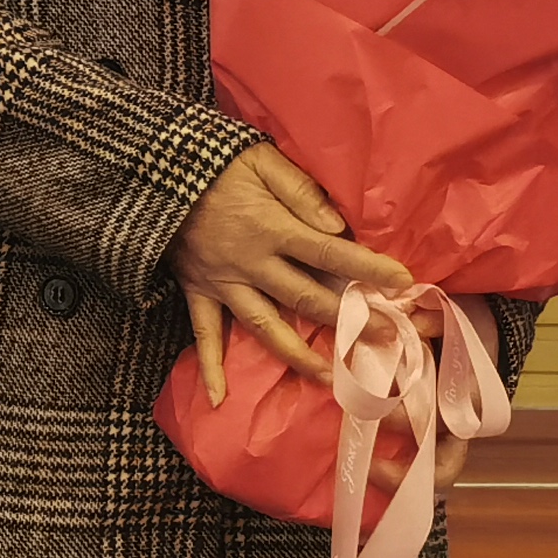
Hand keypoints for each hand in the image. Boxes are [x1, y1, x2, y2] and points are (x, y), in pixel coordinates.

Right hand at [175, 143, 410, 402]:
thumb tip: (337, 224)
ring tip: (328, 379)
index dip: (367, 267)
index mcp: (271, 228)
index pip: (329, 251)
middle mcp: (252, 264)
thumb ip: (299, 191)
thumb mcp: (260, 159)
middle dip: (348, 320)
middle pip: (306, 298)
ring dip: (298, 355)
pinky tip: (220, 398)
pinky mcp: (198, 291)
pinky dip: (211, 367)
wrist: (153, 172)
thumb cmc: (213, 162)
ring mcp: (224, 283)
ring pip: (266, 327)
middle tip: (385, 341)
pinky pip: (204, 334)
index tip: (403, 282)